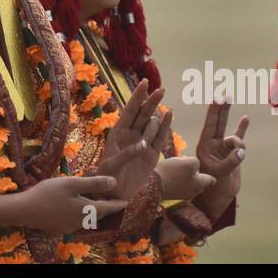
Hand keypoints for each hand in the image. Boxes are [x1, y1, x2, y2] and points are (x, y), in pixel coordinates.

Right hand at [11, 175, 127, 236]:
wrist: (24, 211)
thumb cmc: (48, 193)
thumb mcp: (72, 184)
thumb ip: (94, 183)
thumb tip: (114, 182)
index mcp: (86, 210)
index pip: (108, 208)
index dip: (117, 204)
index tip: (126, 201)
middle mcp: (81, 222)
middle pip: (98, 215)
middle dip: (106, 208)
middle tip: (112, 201)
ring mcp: (70, 227)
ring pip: (88, 218)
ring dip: (93, 211)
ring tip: (95, 201)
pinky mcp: (60, 227)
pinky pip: (77, 220)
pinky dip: (82, 213)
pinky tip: (76, 206)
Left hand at [98, 79, 164, 199]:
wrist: (115, 194)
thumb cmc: (108, 177)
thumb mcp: (112, 164)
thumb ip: (127, 153)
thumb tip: (143, 145)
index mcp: (118, 133)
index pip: (129, 111)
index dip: (137, 97)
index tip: (144, 82)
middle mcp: (131, 135)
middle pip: (143, 113)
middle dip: (151, 101)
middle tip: (160, 89)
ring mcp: (142, 143)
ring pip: (152, 125)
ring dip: (153, 127)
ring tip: (144, 144)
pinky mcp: (152, 155)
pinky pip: (160, 138)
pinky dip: (165, 126)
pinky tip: (169, 113)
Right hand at [154, 155, 215, 202]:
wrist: (153, 186)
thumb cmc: (173, 173)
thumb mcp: (188, 163)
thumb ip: (196, 163)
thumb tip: (195, 165)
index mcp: (200, 184)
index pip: (210, 180)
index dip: (211, 177)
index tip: (214, 179)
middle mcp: (193, 191)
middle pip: (199, 183)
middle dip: (198, 177)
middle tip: (192, 169)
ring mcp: (182, 195)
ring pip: (190, 185)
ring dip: (187, 179)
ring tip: (180, 170)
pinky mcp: (172, 194)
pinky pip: (180, 186)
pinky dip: (179, 181)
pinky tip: (172, 176)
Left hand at [194, 100, 248, 217]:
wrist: (220, 196)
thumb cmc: (214, 187)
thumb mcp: (220, 174)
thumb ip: (231, 161)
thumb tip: (241, 150)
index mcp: (205, 145)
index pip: (210, 125)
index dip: (213, 112)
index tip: (216, 99)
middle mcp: (213, 143)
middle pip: (218, 122)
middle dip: (221, 109)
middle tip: (225, 95)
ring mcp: (223, 147)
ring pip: (233, 136)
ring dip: (238, 141)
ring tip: (240, 152)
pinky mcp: (233, 152)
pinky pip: (239, 138)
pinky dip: (242, 129)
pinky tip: (245, 118)